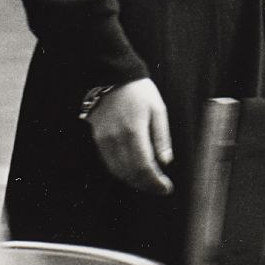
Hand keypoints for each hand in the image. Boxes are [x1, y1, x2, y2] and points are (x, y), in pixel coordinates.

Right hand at [86, 78, 173, 194]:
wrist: (112, 76)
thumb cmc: (139, 92)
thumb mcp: (158, 110)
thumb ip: (161, 137)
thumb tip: (165, 162)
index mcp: (134, 132)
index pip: (144, 168)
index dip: (155, 182)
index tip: (166, 188)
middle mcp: (117, 140)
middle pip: (130, 174)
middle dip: (146, 185)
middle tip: (159, 188)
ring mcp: (105, 141)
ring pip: (118, 172)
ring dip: (134, 181)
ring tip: (148, 182)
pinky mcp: (98, 139)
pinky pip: (109, 163)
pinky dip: (122, 172)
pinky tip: (133, 171)